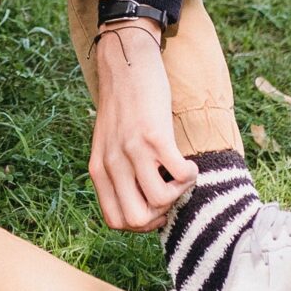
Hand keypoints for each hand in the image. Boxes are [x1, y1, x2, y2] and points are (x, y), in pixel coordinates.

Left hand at [88, 21, 197, 230]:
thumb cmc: (123, 107)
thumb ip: (117, 172)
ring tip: (180, 174)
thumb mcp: (108, 144)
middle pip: (136, 220)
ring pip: (159, 202)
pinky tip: (188, 162)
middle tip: (169, 193)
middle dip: (159, 216)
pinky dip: (191, 175)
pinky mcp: (154, 136)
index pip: (116, 221)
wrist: (126, 66)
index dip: (141, 224)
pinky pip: (179, 175)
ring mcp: (132, 151)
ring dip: (178, 194)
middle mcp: (112, 164)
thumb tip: (143, 207)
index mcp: (98, 170)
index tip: (155, 207)